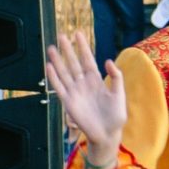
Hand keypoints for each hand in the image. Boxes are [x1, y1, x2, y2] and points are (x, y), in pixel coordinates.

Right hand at [46, 32, 127, 168]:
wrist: (107, 134)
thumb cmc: (115, 116)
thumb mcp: (119, 95)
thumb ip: (116, 78)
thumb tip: (108, 61)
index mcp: (97, 81)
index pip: (88, 60)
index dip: (83, 47)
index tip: (77, 34)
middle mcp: (84, 84)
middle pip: (73, 63)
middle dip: (67, 50)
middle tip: (61, 36)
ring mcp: (75, 92)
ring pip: (64, 72)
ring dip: (57, 60)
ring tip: (51, 48)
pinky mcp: (68, 102)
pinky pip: (59, 87)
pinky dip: (54, 77)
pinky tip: (49, 66)